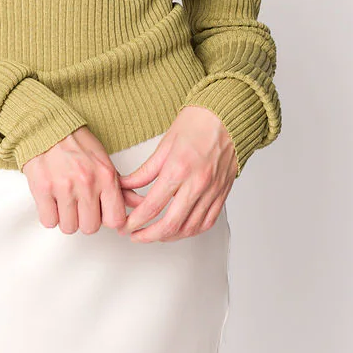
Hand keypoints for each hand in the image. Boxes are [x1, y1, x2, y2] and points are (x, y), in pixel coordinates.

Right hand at [21, 125, 128, 234]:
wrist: (47, 127)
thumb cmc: (75, 143)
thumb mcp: (104, 160)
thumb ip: (120, 186)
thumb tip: (137, 203)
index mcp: (106, 176)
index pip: (115, 220)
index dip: (106, 219)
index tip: (101, 213)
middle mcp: (87, 183)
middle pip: (90, 227)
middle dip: (84, 219)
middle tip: (79, 205)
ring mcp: (64, 187)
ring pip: (69, 227)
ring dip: (66, 218)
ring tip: (65, 201)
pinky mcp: (42, 189)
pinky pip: (49, 221)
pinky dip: (50, 215)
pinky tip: (52, 201)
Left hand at [117, 105, 236, 242]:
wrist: (227, 114)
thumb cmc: (197, 123)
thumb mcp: (164, 145)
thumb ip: (144, 172)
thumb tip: (126, 186)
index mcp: (178, 169)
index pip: (151, 207)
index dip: (134, 222)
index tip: (125, 225)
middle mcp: (197, 183)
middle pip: (169, 225)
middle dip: (148, 236)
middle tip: (135, 236)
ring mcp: (212, 190)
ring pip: (189, 228)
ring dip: (169, 237)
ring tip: (155, 234)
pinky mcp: (222, 193)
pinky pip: (207, 222)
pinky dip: (191, 231)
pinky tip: (180, 230)